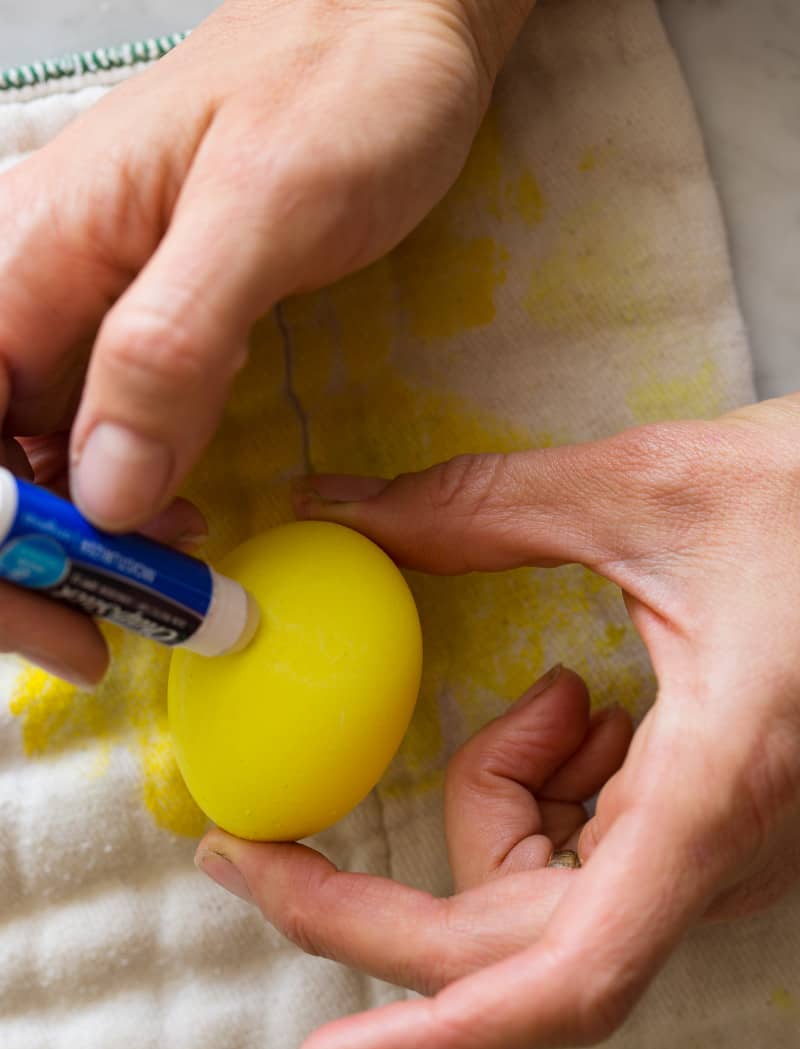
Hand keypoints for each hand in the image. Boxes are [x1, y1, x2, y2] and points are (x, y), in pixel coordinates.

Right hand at [1, 0, 529, 683]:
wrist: (400, 27)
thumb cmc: (342, 87)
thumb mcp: (264, 212)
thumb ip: (170, 346)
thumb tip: (103, 489)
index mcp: (36, 249)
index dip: (0, 538)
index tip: (69, 603)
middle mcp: (40, 279)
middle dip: (35, 555)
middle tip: (115, 622)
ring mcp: (90, 301)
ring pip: (40, 448)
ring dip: (84, 537)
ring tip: (164, 588)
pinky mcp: (147, 319)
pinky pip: (101, 424)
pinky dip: (128, 493)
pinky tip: (176, 519)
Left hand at [196, 395, 799, 1048]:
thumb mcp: (647, 490)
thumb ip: (479, 509)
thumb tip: (341, 511)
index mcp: (713, 790)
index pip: (566, 978)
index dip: (436, 1039)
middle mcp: (718, 852)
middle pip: (508, 942)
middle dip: (370, 903)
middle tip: (262, 846)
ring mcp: (718, 853)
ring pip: (542, 896)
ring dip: (493, 802)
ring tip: (562, 690)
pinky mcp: (713, 832)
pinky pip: (588, 858)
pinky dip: (545, 791)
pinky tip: (599, 710)